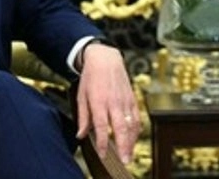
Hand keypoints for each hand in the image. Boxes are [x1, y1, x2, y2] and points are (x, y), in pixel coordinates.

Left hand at [76, 43, 138, 163]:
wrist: (105, 58)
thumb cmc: (91, 77)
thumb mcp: (81, 96)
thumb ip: (83, 117)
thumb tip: (81, 135)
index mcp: (99, 101)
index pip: (102, 126)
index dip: (103, 142)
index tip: (103, 154)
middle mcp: (113, 101)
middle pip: (121, 127)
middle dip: (123, 146)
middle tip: (124, 160)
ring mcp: (125, 99)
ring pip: (132, 123)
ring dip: (132, 141)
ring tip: (129, 154)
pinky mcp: (132, 97)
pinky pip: (137, 116)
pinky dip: (137, 129)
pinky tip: (134, 138)